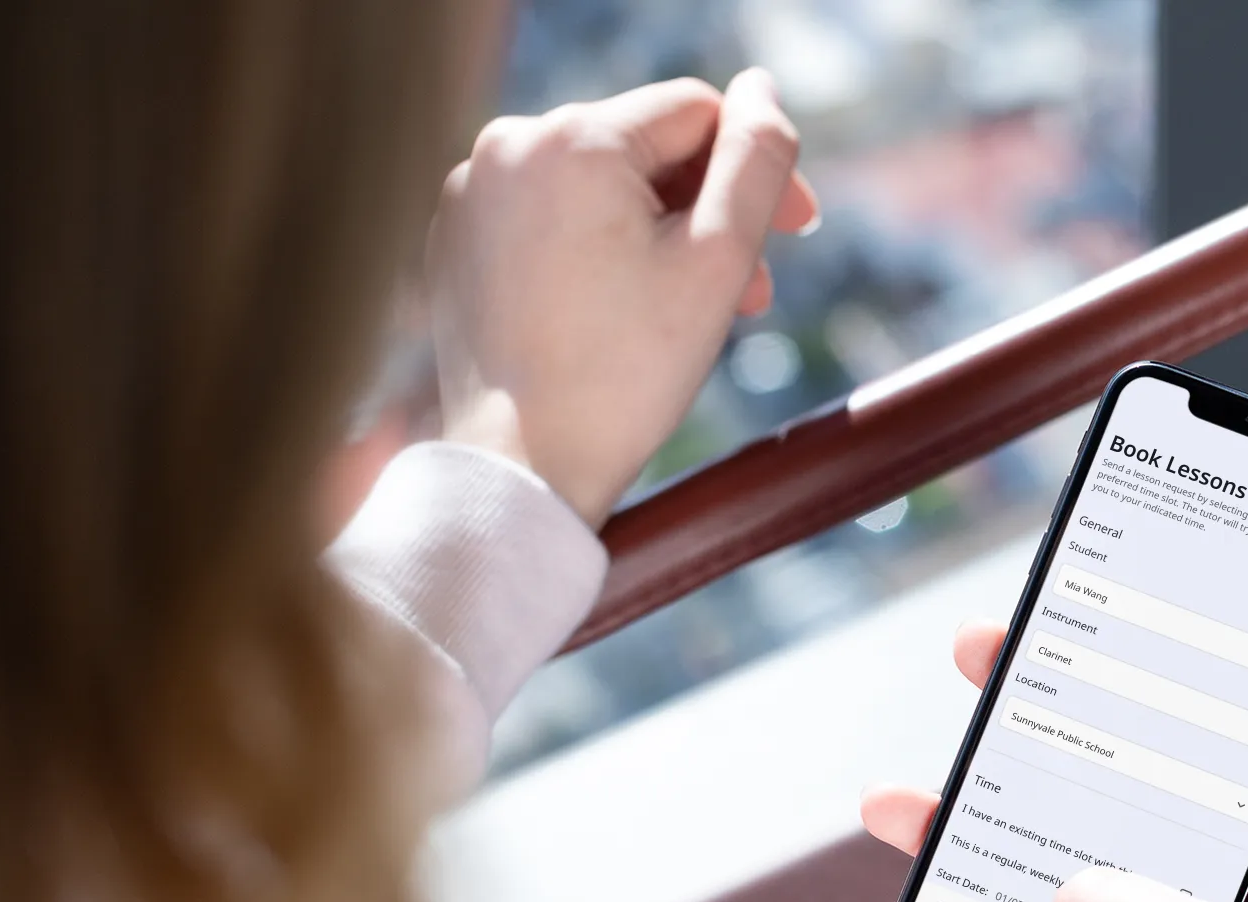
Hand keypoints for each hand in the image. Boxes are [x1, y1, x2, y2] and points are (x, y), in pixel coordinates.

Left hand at [427, 70, 818, 523]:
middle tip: (751, 289)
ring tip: (687, 308)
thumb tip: (764, 90)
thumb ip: (758, 159)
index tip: (794, 230)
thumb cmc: (625, 372)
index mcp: (573, 139)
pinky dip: (594, 252)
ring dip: (655, 234)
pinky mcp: (453, 240)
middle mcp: (507, 146)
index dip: (755, 167)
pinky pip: (547, 219)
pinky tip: (620, 312)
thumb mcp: (718, 260)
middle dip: (705, 211)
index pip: (696, 112)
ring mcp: (470, 193)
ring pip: (596, 187)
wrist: (521, 466)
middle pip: (643, 149)